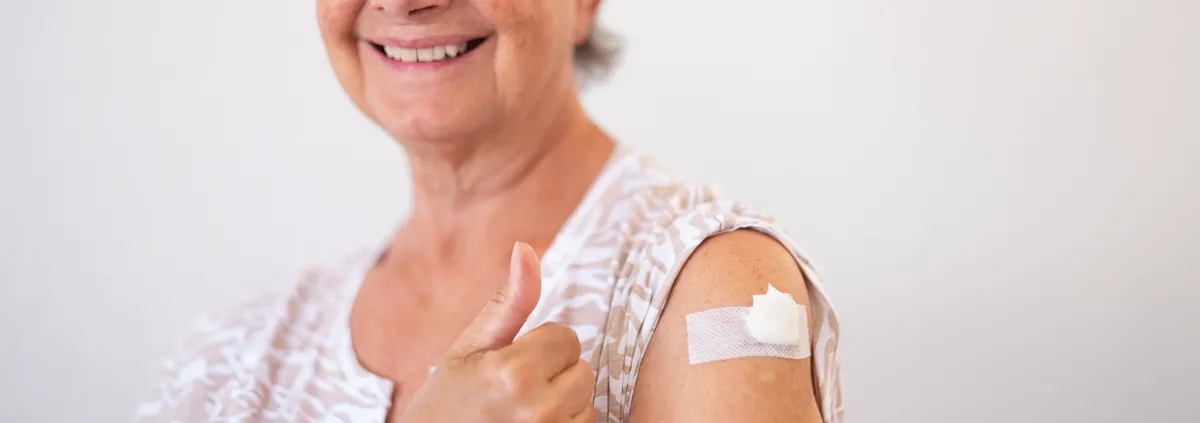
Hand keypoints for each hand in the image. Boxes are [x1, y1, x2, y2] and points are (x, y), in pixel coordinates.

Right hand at [398, 242, 595, 422]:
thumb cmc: (446, 402)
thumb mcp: (469, 348)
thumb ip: (508, 302)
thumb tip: (526, 248)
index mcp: (513, 372)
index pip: (567, 338)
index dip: (540, 348)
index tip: (510, 366)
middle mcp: (537, 408)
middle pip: (583, 371)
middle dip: (554, 376)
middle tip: (514, 393)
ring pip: (586, 403)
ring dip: (563, 406)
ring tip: (521, 415)